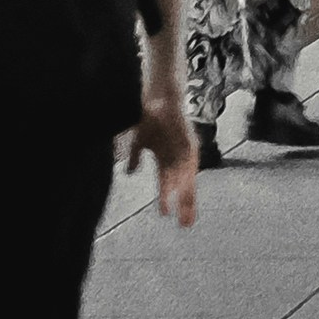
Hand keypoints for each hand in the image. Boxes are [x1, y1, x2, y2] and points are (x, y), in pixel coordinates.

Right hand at [130, 75, 198, 223]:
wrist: (157, 93)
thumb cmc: (149, 116)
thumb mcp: (139, 141)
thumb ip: (135, 156)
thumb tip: (129, 172)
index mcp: (166, 157)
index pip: (168, 184)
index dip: (168, 200)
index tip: (167, 217)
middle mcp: (177, 155)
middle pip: (183, 183)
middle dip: (184, 203)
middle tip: (185, 225)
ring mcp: (184, 146)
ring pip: (188, 174)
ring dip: (186, 192)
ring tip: (185, 210)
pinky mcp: (188, 137)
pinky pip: (190, 157)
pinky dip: (187, 171)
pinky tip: (186, 184)